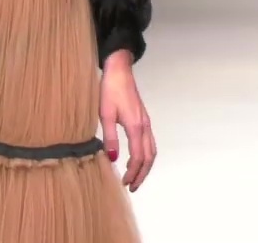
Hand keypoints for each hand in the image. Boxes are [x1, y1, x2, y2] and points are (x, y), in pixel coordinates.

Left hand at [99, 52, 155, 190]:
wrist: (119, 71)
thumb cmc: (109, 90)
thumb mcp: (105, 114)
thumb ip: (110, 137)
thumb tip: (112, 158)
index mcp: (135, 126)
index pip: (138, 157)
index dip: (132, 172)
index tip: (124, 183)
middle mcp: (144, 126)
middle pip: (149, 157)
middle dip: (142, 174)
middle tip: (132, 186)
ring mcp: (146, 122)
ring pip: (152, 150)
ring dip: (145, 166)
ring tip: (135, 177)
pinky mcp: (144, 119)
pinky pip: (150, 143)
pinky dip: (145, 155)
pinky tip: (136, 158)